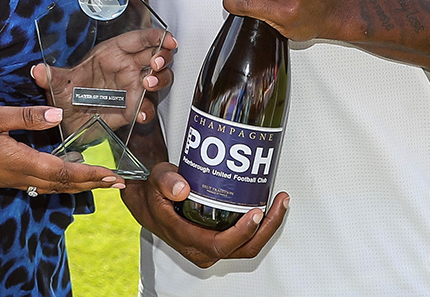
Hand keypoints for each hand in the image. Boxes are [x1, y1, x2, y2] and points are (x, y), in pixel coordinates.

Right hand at [0, 104, 124, 194]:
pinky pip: (38, 183)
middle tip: (117, 182)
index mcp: (18, 161)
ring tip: (98, 180)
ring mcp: (9, 179)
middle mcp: (17, 176)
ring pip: (50, 187)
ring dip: (76, 184)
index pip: (63, 172)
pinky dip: (58, 181)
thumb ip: (27, 117)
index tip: (113, 176)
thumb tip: (58, 116)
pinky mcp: (3, 175)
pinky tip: (63, 174)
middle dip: (91, 183)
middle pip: (61, 185)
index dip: (90, 174)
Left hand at [30, 29, 175, 130]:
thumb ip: (50, 77)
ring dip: (159, 80)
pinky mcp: (132, 109)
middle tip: (155, 65)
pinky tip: (140, 112)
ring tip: (148, 85)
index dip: (155, 37)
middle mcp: (126, 69)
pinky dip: (147, 110)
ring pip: (159, 79)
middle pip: (155, 56)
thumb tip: (37, 71)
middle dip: (161, 58)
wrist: (66, 123)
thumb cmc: (66, 97)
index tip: (166, 40)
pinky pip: (147, 108)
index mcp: (111, 54)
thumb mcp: (57, 85)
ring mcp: (132, 89)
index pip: (138, 40)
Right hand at [120, 162, 288, 268]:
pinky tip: (269, 204)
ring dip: (268, 226)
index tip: (255, 213)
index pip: (220, 245)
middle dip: (266, 228)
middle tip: (279, 202)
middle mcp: (202, 248)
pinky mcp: (220, 239)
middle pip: (243, 248)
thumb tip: (182, 188)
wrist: (148, 204)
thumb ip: (165, 181)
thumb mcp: (155, 183)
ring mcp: (213, 246)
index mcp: (186, 239)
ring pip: (248, 246)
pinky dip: (261, 224)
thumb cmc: (153, 197)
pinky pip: (246, 239)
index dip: (241, 232)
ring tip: (280, 202)